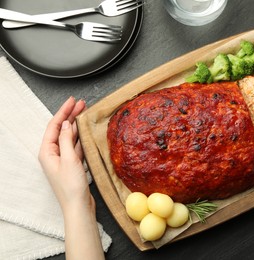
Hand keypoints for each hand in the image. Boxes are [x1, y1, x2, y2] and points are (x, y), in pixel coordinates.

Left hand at [38, 96, 91, 211]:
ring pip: (68, 137)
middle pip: (61, 130)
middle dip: (70, 116)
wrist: (78, 206)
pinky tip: (86, 132)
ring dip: (76, 125)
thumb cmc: (71, 187)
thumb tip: (65, 124)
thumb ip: (66, 140)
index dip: (63, 111)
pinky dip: (81, 137)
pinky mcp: (72, 164)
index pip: (54, 126)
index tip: (72, 101)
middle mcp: (53, 154)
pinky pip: (75, 146)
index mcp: (47, 152)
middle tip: (81, 104)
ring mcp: (62, 159)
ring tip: (85, 113)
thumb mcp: (69, 159)